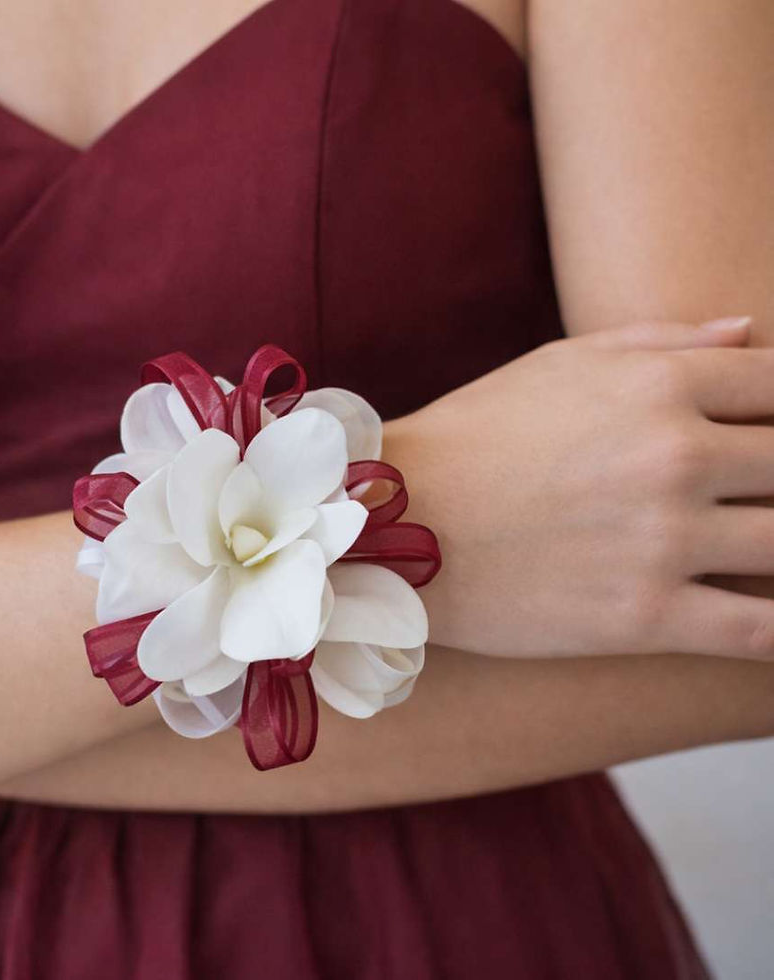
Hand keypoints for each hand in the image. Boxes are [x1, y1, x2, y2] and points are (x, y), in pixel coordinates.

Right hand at [387, 317, 773, 660]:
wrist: (393, 526)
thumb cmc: (473, 436)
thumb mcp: (557, 364)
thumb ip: (660, 341)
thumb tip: (750, 332)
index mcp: (658, 386)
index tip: (771, 437)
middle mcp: (674, 458)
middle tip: (758, 498)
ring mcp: (662, 542)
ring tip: (762, 547)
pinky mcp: (643, 618)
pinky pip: (760, 631)